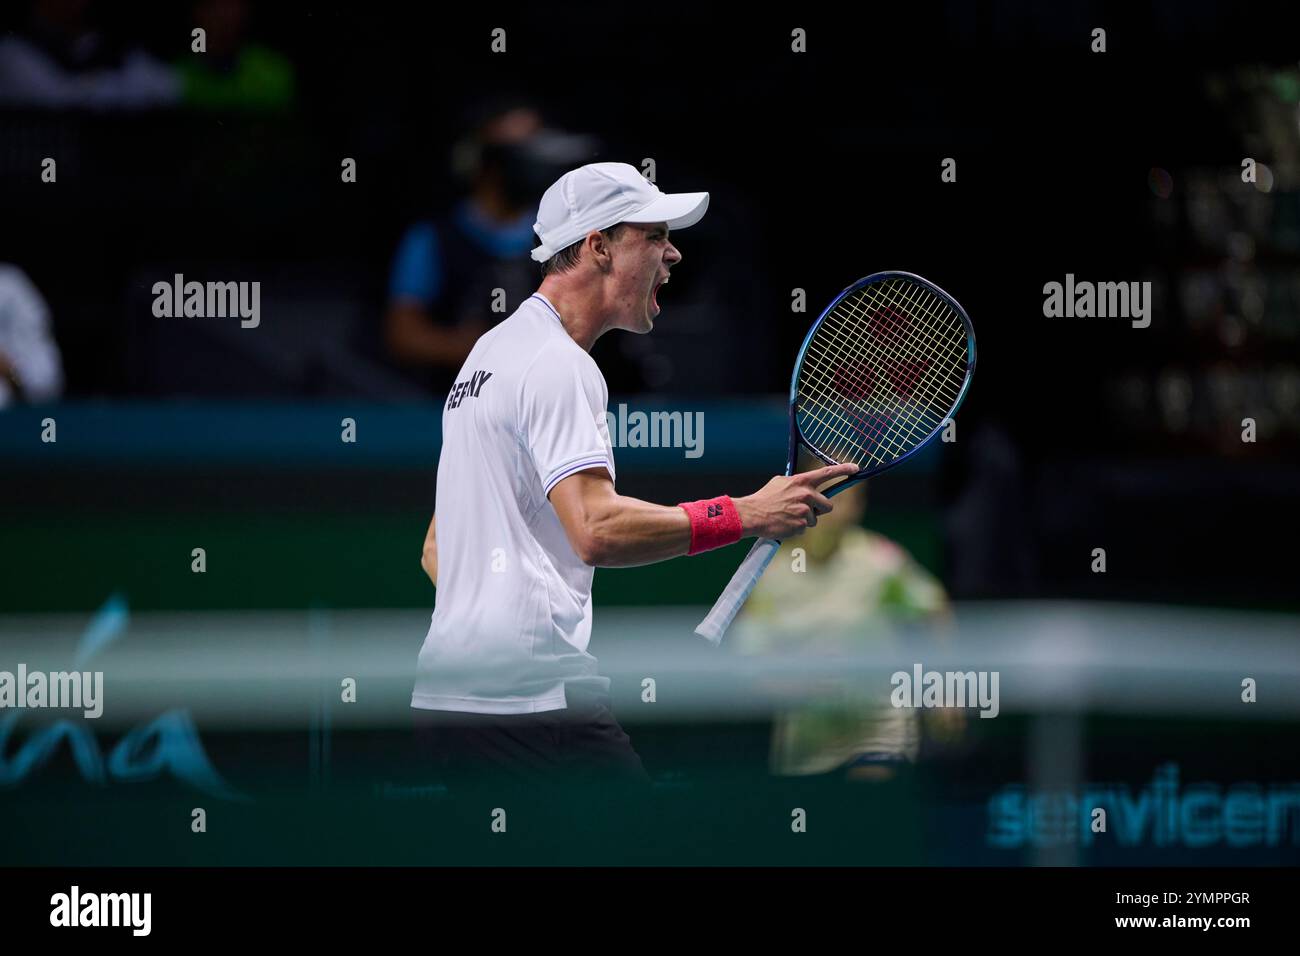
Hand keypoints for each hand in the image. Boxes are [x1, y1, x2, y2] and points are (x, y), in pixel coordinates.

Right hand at [734, 463, 857, 539]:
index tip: (856, 468)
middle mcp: (806, 495)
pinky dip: (796, 528)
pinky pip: (805, 529)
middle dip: (819, 510)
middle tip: (805, 510)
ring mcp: (805, 511)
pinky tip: (784, 524)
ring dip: (805, 520)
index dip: (843, 470)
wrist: (752, 514)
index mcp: (801, 482)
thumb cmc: (764, 498)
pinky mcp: (801, 525)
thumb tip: (805, 486)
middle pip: (827, 505)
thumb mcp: (780, 483)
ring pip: (815, 519)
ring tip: (788, 517)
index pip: (827, 473)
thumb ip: (796, 484)